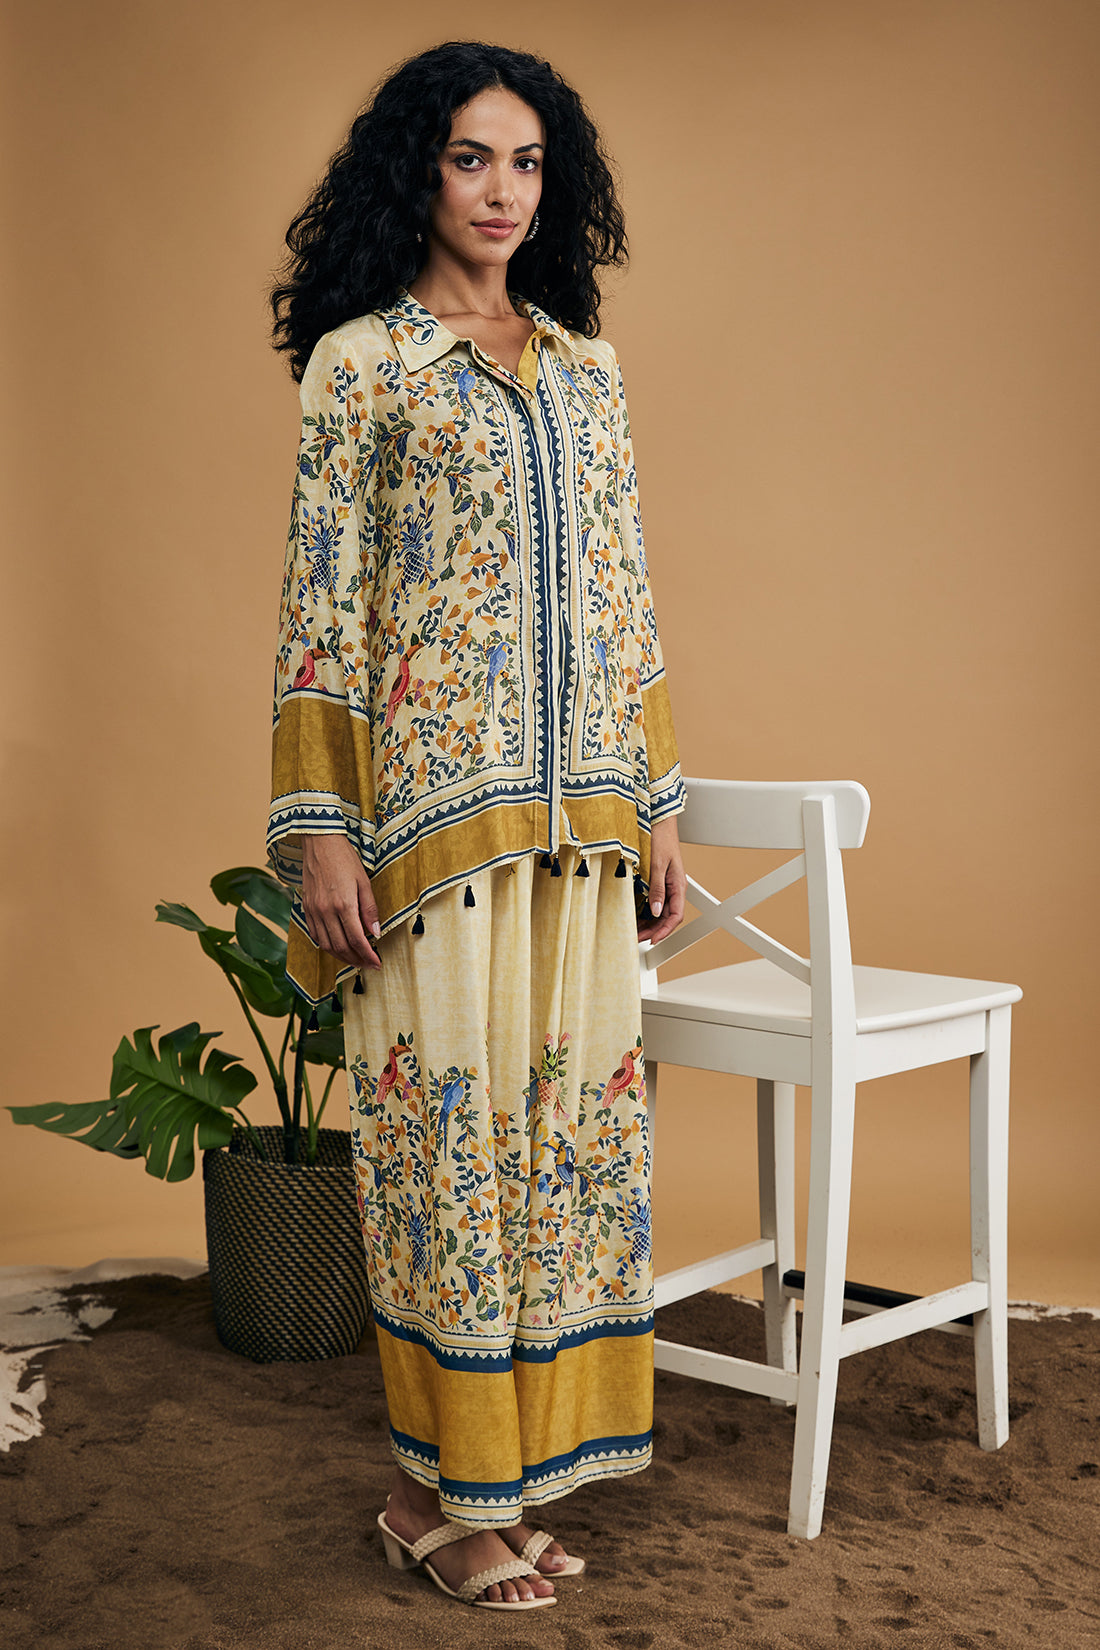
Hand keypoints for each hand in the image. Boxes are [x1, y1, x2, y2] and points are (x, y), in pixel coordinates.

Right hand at [301, 835, 381, 969]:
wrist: (319, 843)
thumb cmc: (344, 859)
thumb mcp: (364, 882)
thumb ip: (369, 909)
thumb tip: (376, 933)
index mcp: (343, 904)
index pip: (357, 940)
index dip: (368, 955)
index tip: (377, 963)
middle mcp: (326, 911)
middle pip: (341, 947)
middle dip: (356, 960)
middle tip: (368, 964)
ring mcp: (314, 911)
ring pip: (326, 945)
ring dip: (341, 957)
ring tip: (355, 959)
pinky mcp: (306, 908)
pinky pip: (315, 935)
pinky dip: (326, 945)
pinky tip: (337, 946)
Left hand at [637, 815, 685, 945]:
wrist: (657, 821)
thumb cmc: (660, 838)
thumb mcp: (657, 865)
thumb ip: (657, 889)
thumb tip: (655, 911)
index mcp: (677, 885)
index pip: (676, 915)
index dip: (665, 930)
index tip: (653, 940)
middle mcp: (672, 888)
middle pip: (666, 917)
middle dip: (653, 930)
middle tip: (637, 938)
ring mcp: (664, 885)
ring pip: (658, 911)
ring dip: (647, 922)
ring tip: (633, 929)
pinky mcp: (655, 881)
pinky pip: (652, 901)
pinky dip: (643, 911)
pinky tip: (633, 915)